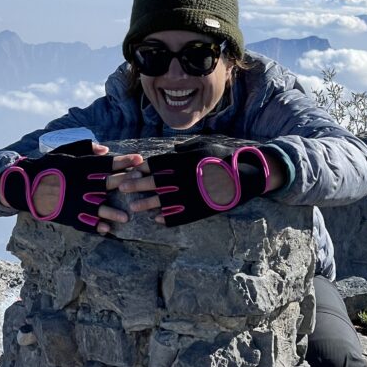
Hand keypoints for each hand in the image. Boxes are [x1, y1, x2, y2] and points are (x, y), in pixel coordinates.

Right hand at [0, 142, 143, 235]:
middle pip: (106, 183)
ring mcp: (73, 201)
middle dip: (125, 181)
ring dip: (112, 212)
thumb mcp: (65, 152)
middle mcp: (78, 183)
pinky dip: (94, 226)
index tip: (139, 160)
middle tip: (140, 182)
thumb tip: (106, 149)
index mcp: (79, 166)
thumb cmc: (49, 166)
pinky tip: (106, 229)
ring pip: (97, 207)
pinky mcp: (67, 214)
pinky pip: (83, 222)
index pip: (105, 163)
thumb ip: (86, 149)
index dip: (123, 161)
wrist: (24, 185)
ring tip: (126, 218)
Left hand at [118, 149, 285, 223]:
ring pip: (161, 202)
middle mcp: (183, 178)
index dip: (141, 168)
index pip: (156, 164)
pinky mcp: (197, 210)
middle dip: (135, 185)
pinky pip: (177, 216)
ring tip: (133, 207)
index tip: (132, 170)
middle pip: (154, 182)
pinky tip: (155, 219)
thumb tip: (172, 150)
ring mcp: (189, 195)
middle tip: (122, 188)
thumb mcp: (203, 147)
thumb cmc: (223, 159)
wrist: (244, 177)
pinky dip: (164, 218)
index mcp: (184, 161)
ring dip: (145, 204)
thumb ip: (184, 150)